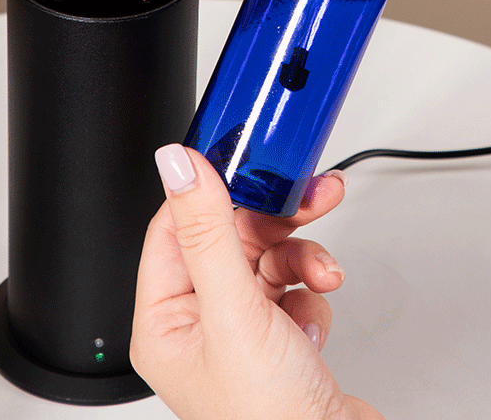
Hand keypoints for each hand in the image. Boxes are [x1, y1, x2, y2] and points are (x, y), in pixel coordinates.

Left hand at [130, 144, 384, 419]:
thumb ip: (209, 232)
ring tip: (324, 271)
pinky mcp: (280, 332)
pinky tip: (315, 318)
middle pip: (232, 236)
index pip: (175, 227)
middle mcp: (200, 321)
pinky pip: (294, 283)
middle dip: (276, 219)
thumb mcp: (236, 311)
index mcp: (166, 319)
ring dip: (303, 256)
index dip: (209, 189)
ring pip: (269, 256)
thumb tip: (179, 166)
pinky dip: (312, 290)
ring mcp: (241, 328)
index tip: (242, 157)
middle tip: (308, 196)